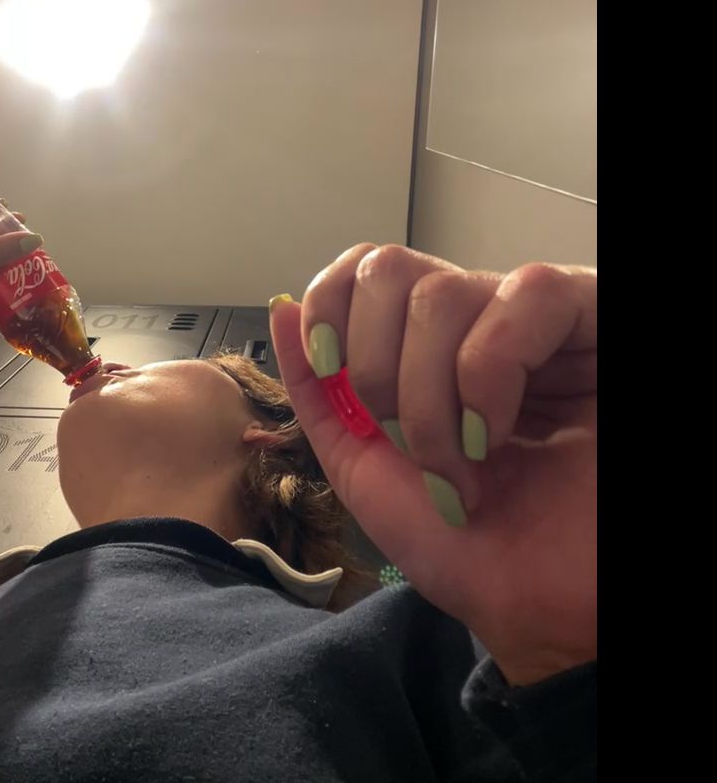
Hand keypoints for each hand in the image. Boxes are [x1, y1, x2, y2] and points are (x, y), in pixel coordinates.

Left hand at [269, 244, 595, 685]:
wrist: (537, 606)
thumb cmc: (460, 545)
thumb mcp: (362, 465)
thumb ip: (318, 390)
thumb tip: (281, 310)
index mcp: (420, 345)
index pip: (364, 267)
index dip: (329, 304)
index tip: (329, 367)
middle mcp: (474, 319)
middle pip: (388, 270)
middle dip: (374, 370)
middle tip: (404, 442)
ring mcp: (531, 321)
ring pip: (441, 293)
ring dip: (427, 399)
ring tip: (458, 465)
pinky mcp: (593, 322)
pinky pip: (528, 296)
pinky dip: (487, 377)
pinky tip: (495, 434)